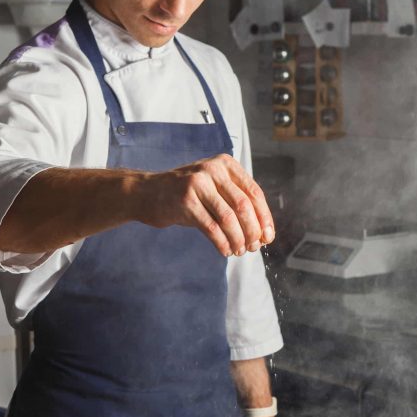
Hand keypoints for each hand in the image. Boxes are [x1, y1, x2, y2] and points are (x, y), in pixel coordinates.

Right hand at [137, 154, 275, 256]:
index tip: (268, 237)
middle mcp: (212, 170)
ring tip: (239, 251)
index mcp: (225, 164)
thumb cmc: (186, 195)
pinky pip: (211, 227)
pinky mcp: (185, 201)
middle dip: (252, 231)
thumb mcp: (214, 189)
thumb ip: (235, 202)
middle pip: (243, 205)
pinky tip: (225, 251)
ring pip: (228, 218)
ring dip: (237, 239)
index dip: (264, 218)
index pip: (254, 192)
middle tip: (253, 247)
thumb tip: (262, 232)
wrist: (148, 193)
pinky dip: (222, 243)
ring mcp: (197, 184)